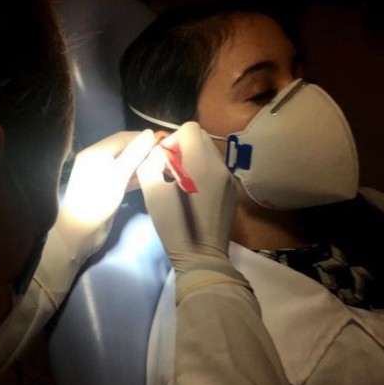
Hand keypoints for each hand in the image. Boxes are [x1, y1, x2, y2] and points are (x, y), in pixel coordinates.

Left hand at [58, 129, 154, 252]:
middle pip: (124, 149)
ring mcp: (102, 175)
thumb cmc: (99, 199)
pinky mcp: (107, 188)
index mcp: (96, 152)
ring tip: (161, 165)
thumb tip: (150, 133)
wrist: (81, 231)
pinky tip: (149, 178)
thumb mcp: (119, 174)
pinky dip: (136, 175)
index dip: (143, 138)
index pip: (123, 137)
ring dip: (141, 163)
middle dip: (143, 150)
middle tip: (165, 154)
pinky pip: (124, 176)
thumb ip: (135, 153)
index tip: (164, 141)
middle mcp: (97, 160)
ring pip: (125, 163)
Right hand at [137, 122, 237, 273]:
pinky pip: (217, 170)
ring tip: (181, 182)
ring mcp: (230, 179)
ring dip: (194, 159)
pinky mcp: (233, 192)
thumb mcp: (152, 194)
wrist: (202, 256)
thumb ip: (150, 164)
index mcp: (200, 163)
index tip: (164, 160)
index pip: (190, 129)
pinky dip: (204, 172)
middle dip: (183, 146)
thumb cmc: (174, 226)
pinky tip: (195, 194)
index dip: (173, 139)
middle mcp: (220, 166)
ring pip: (210, 153)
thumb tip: (158, 154)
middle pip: (202, 137)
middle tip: (170, 169)